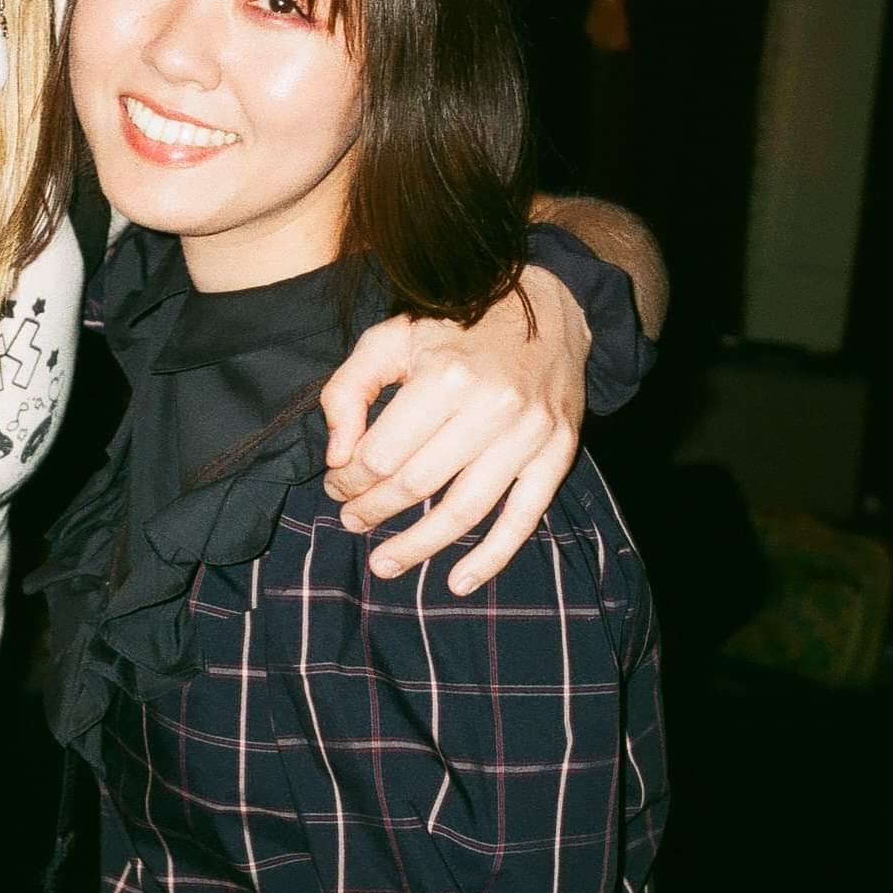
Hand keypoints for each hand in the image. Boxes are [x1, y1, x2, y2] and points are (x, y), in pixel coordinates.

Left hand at [318, 269, 589, 594]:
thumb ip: (349, 391)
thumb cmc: (455, 329)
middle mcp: (492, 409)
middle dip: (374, 510)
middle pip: (417, 484)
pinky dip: (492, 558)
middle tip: (349, 520)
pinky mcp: (558, 455)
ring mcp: (531, 437)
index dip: (349, 478)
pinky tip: (459, 581)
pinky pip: (524, 519)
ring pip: (465, 511)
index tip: (335, 483)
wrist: (548, 311)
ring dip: (419, 545)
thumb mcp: (390, 339)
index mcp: (446, 377)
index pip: (381, 454)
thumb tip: (337, 456)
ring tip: (384, 562)